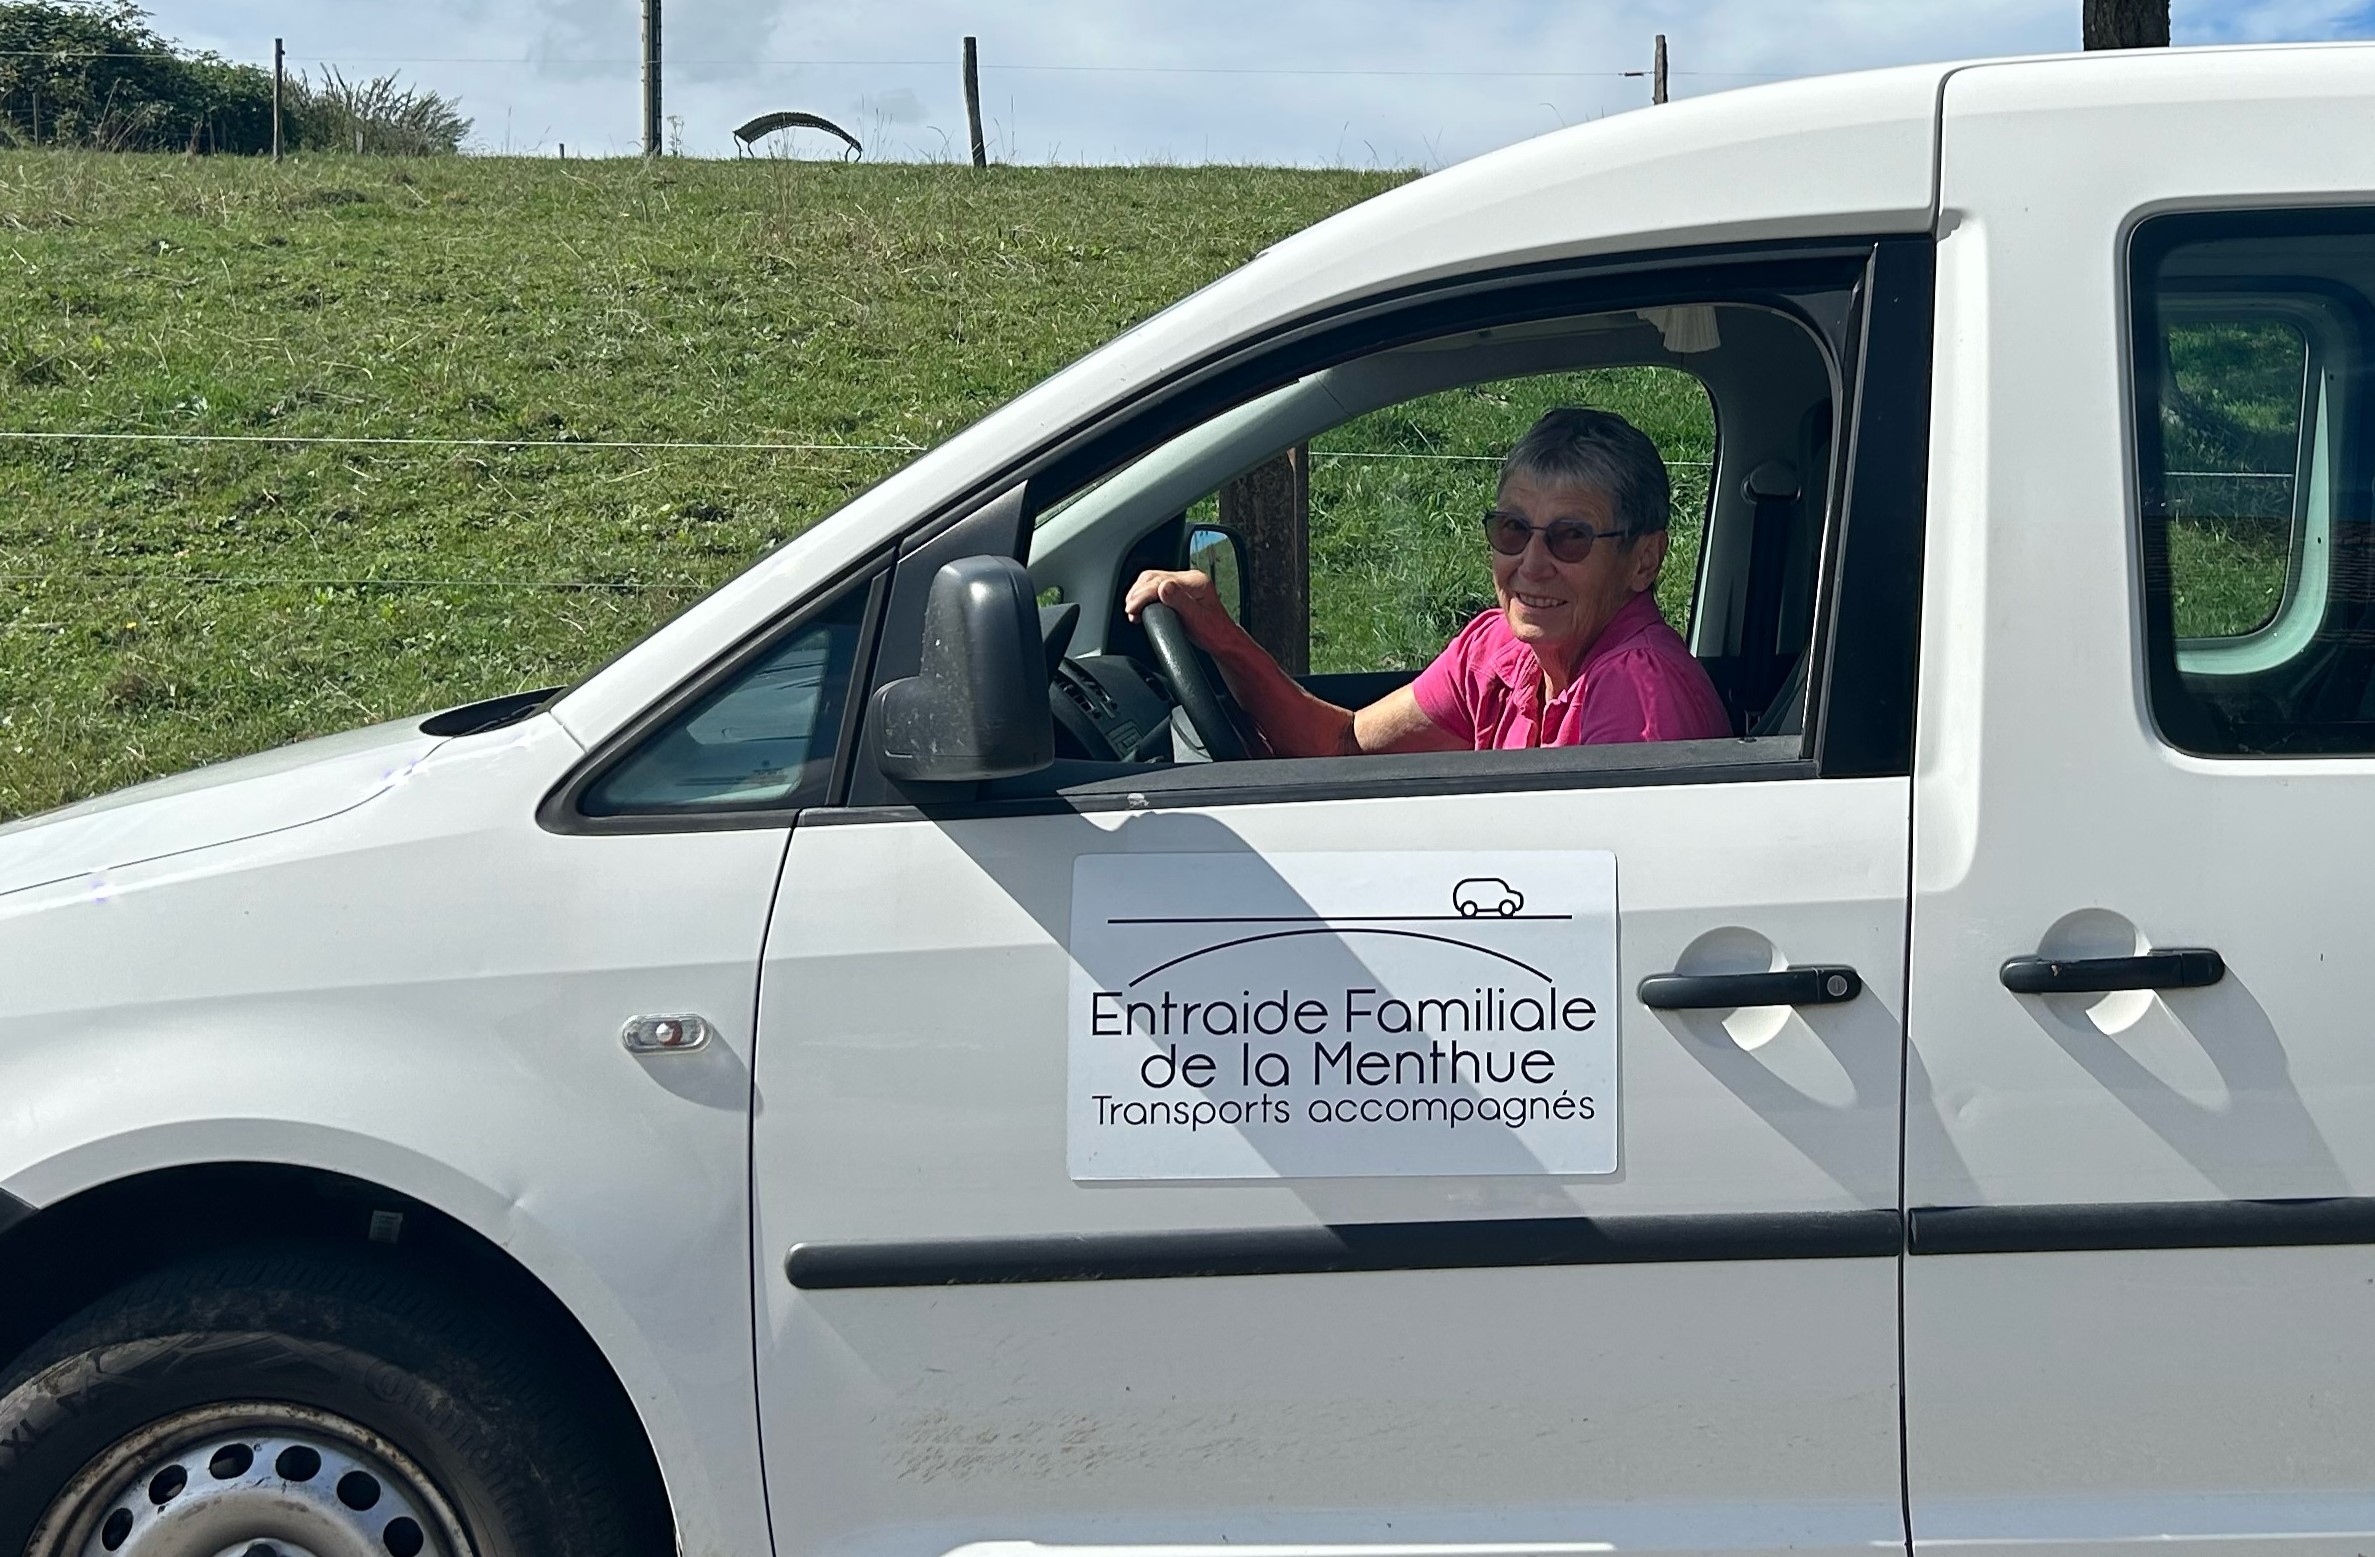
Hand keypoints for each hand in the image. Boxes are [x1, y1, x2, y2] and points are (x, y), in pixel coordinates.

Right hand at [1123, 568, 1242, 653]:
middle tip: (1130, 610)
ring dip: (1138, 593)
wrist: (1221, 640)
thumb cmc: (1213, 633)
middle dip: (1137, 593)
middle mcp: (1189, 579)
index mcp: (1195, 582)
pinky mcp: (1178, 591)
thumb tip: (1163, 588)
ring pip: (1151, 580)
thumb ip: (1180, 602)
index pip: (1160, 581)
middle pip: (1153, 577)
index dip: (1143, 594)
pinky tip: (1140, 607)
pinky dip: (1143, 596)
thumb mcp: (1196, 619)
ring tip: (1132, 610)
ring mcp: (1183, 584)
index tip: (1132, 608)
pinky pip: (1155, 587)